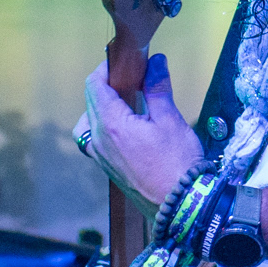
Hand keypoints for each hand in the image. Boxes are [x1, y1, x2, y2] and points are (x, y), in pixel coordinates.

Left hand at [78, 53, 204, 212]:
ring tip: (126, 106)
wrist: (180, 204)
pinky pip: (94, 141)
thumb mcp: (170, 120)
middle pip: (90, 103)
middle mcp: (97, 140)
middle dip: (106, 86)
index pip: (94, 86)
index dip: (105, 69)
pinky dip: (104, 127)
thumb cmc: (177, 161)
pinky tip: (127, 129)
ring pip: (88, 123)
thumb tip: (155, 61)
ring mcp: (100, 157)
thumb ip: (158, 88)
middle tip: (132, 80)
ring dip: (101, 108)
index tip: (123, 62)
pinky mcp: (107, 168)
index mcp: (110, 124)